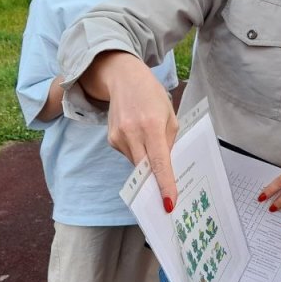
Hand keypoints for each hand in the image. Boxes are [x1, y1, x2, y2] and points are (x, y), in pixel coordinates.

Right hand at [83, 52, 178, 210]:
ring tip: (150, 140)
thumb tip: (166, 167)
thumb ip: (169, 142)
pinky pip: (130, 156)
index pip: (159, 162)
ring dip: (147, 161)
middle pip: (145, 168)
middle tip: (166, 195)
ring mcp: (118, 137)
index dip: (164, 184)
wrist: (122, 79)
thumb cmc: (152, 96)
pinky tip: (138, 136)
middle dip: (155, 182)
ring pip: (137, 163)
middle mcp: (132, 132)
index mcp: (151, 125)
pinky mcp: (111, 140)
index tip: (169, 203)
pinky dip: (138, 153)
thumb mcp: (169, 115)